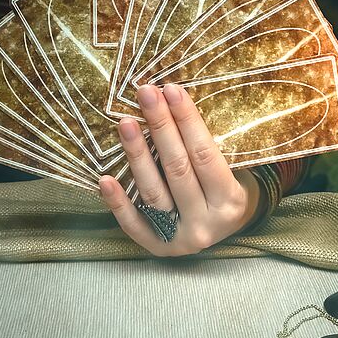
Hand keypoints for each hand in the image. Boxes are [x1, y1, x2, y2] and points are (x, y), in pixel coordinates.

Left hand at [99, 84, 263, 256]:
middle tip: (145, 94)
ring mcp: (180, 238)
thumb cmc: (225, 189)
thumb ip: (207, 148)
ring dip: (137, 154)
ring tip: (125, 123)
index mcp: (230, 200)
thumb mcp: (232, 171)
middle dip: (160, 127)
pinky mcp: (157, 247)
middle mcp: (206, 222)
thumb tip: (171, 101)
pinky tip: (105, 179)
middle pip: (177, 169)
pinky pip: (133, 223)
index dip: (187, 121)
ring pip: (153, 192)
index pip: (205, 154)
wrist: (226, 231)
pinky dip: (118, 201)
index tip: (171, 90)